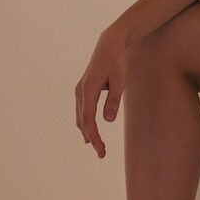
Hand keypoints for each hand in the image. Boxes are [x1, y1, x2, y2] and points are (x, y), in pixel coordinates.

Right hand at [75, 24, 128, 158]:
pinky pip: (81, 111)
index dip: (94, 136)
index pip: (88, 119)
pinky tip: (89, 134)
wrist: (108, 45)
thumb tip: (108, 120)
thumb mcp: (120, 80)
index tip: (100, 150)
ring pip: (80, 117)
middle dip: (92, 138)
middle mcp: (80, 91)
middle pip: (82, 121)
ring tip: (98, 148)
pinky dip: (85, 124)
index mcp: (88, 89)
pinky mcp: (82, 90)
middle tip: (102, 154)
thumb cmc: (116, 62)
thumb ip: (114, 100)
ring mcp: (79, 91)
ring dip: (88, 133)